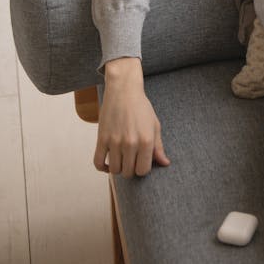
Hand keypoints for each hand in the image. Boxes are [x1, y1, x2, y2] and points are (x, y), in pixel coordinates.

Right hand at [94, 57, 170, 177]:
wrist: (124, 90)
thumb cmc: (141, 107)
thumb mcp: (154, 125)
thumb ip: (159, 147)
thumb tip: (165, 164)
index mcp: (146, 140)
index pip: (143, 171)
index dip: (142, 169)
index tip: (141, 162)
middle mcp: (130, 143)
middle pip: (128, 172)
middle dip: (130, 169)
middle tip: (131, 160)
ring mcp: (115, 142)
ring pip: (114, 170)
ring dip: (118, 168)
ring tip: (121, 159)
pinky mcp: (102, 138)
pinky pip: (98, 162)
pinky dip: (102, 167)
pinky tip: (108, 163)